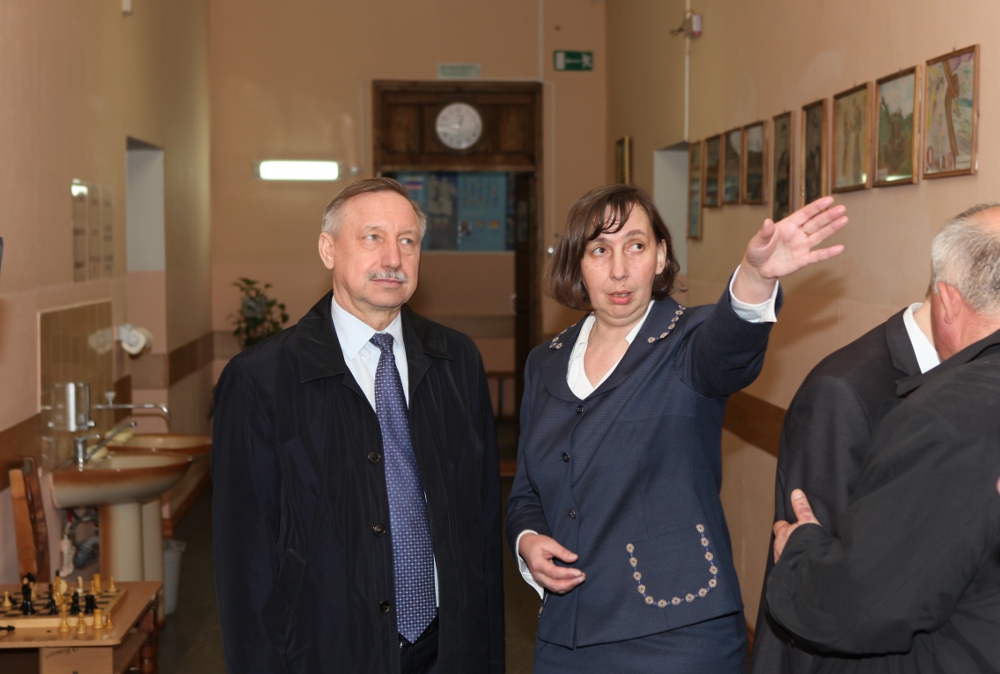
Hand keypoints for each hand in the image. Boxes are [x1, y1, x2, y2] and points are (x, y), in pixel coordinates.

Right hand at [519, 533, 585, 593]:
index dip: (568, 574)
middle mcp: (538, 575)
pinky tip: (573, 582)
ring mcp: (540, 580)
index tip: (579, 572)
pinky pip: (555, 588)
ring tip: (580, 579)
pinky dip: (565, 587)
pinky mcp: (543, 581)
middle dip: (571, 583)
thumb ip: (562, 551)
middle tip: (582, 577)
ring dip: (569, 586)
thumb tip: (575, 558)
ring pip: (556, 589)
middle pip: (555, 585)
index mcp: (538, 564)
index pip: (554, 573)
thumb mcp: (549, 543)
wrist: (526, 547)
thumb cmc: (538, 543)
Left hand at [733, 197, 847, 303]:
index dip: (816, 207)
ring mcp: (801, 247)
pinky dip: (828, 253)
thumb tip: (767, 221)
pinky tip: (840, 248)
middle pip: (815, 223)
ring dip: (832, 229)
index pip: (804, 214)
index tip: (829, 199)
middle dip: (828, 216)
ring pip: (819, 236)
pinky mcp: (803, 260)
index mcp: (787, 226)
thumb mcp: (757, 242)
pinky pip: (818, 255)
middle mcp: (797, 234)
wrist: (758, 269)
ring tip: (844, 220)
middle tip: (842, 208)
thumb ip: (764, 233)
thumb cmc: (757, 251)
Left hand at [773, 489, 820, 562]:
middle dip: (785, 540)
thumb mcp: (808, 521)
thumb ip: (802, 507)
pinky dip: (791, 564)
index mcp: (782, 533)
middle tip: (795, 539)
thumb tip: (796, 493)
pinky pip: (785, 566)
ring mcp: (781, 559)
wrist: (809, 565)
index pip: (778, 526)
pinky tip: (798, 566)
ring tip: (797, 553)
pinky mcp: (785, 570)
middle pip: (779, 540)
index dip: (783, 525)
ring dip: (787, 552)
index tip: (788, 524)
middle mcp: (778, 546)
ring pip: (781, 553)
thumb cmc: (809, 543)